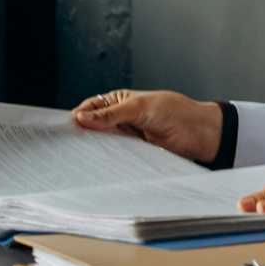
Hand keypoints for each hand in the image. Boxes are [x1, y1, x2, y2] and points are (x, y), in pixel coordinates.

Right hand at [71, 89, 224, 163]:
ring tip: (82, 156)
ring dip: (96, 149)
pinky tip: (101, 164)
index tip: (66, 128)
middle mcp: (119, 119)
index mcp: (118, 101)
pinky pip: (117, 157)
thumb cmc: (172, 110)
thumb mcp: (138, 108)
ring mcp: (126, 137)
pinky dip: (109, 160)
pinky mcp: (134, 153)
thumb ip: (110, 115)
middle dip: (83, 134)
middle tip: (69, 145)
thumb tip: (82, 118)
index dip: (78, 117)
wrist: (198, 132)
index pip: (91, 108)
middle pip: (94, 127)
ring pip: (104, 143)